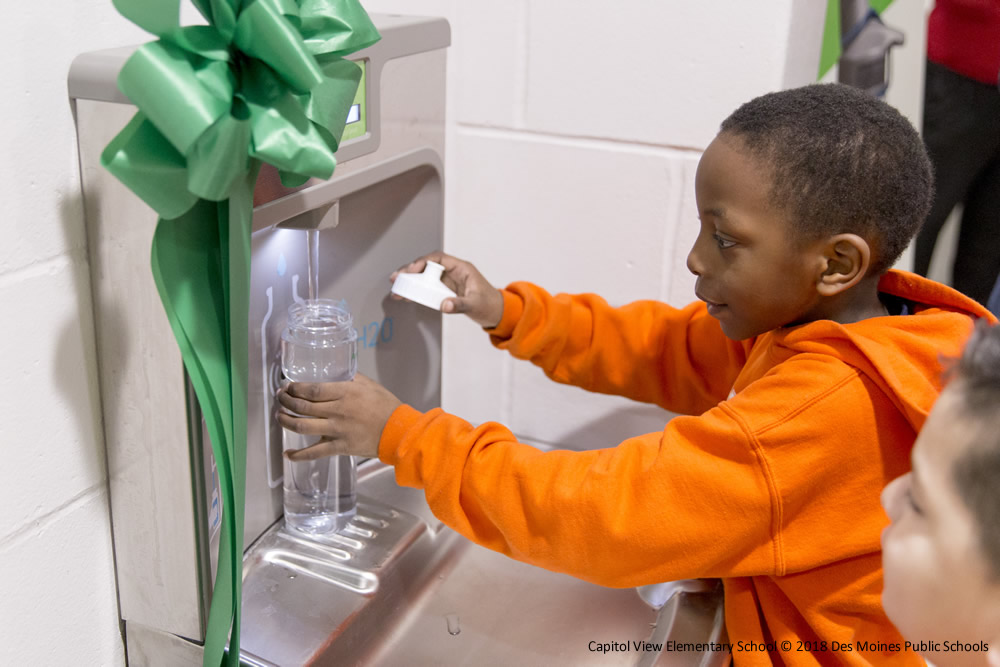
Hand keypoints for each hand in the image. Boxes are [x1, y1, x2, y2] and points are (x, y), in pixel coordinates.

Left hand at [276, 374, 401, 459]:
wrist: (398, 432)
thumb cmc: (386, 406)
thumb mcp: (369, 384)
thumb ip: (350, 378)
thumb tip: (335, 371)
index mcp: (344, 393)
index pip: (311, 390)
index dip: (294, 388)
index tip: (287, 386)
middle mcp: (337, 411)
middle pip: (302, 407)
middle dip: (286, 401)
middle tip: (280, 397)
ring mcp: (336, 431)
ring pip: (302, 427)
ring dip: (286, 421)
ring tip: (280, 416)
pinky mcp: (339, 447)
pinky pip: (314, 453)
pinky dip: (298, 455)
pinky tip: (287, 454)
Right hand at [391, 251, 503, 327]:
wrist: (495, 313)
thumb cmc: (489, 304)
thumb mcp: (475, 304)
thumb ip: (460, 304)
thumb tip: (445, 305)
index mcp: (462, 269)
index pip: (439, 259)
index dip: (424, 262)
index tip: (412, 270)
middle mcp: (453, 272)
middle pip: (428, 266)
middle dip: (411, 271)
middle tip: (397, 278)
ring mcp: (448, 282)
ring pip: (425, 277)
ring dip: (411, 281)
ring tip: (397, 288)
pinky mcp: (445, 291)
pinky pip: (428, 288)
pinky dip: (416, 291)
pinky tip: (406, 295)